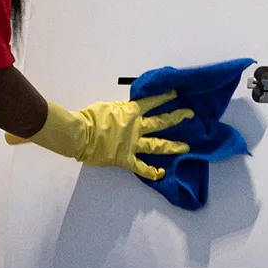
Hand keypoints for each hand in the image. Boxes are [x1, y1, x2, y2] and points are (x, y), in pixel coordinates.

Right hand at [9, 93, 193, 177]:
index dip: (165, 97)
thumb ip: (110, 110)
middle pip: (161, 121)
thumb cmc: (84, 119)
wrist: (77, 134)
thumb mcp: (99, 108)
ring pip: (158, 144)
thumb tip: (109, 111)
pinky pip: (142, 166)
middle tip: (191, 115)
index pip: (151, 102)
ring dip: (173, 145)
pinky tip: (162, 174)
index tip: (178, 93)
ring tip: (187, 146)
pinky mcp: (126, 158)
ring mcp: (133, 143)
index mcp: (128, 111)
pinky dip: (152, 171)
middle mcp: (135, 126)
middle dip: (177, 117)